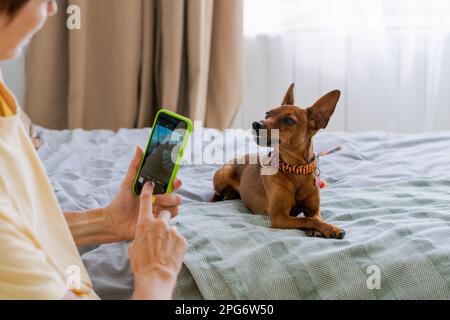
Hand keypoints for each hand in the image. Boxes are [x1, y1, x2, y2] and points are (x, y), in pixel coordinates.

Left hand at [105, 146, 182, 241]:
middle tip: (156, 197)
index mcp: (157, 187)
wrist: (116, 220)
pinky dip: (162, 215)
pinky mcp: (161, 221)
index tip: (175, 180)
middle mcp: (162, 197)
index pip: (173, 182)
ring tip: (151, 206)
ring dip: (164, 205)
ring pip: (176, 205)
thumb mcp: (128, 181)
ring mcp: (162, 209)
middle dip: (168, 195)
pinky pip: (171, 216)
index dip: (177, 181)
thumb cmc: (122, 199)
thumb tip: (139, 147)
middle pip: (177, 194)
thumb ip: (136, 165)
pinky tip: (152, 215)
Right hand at [129, 182, 187, 299]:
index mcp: (144, 224)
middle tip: (160, 230)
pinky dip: (175, 244)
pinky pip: (178, 238)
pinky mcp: (182, 240)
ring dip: (168, 234)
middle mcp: (159, 224)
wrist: (155, 276)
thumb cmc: (141, 264)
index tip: (151, 184)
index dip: (148, 191)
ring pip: (172, 227)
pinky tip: (170, 253)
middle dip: (163, 218)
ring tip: (164, 248)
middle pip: (164, 212)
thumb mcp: (134, 246)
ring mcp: (172, 231)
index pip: (146, 201)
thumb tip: (145, 234)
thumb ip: (141, 235)